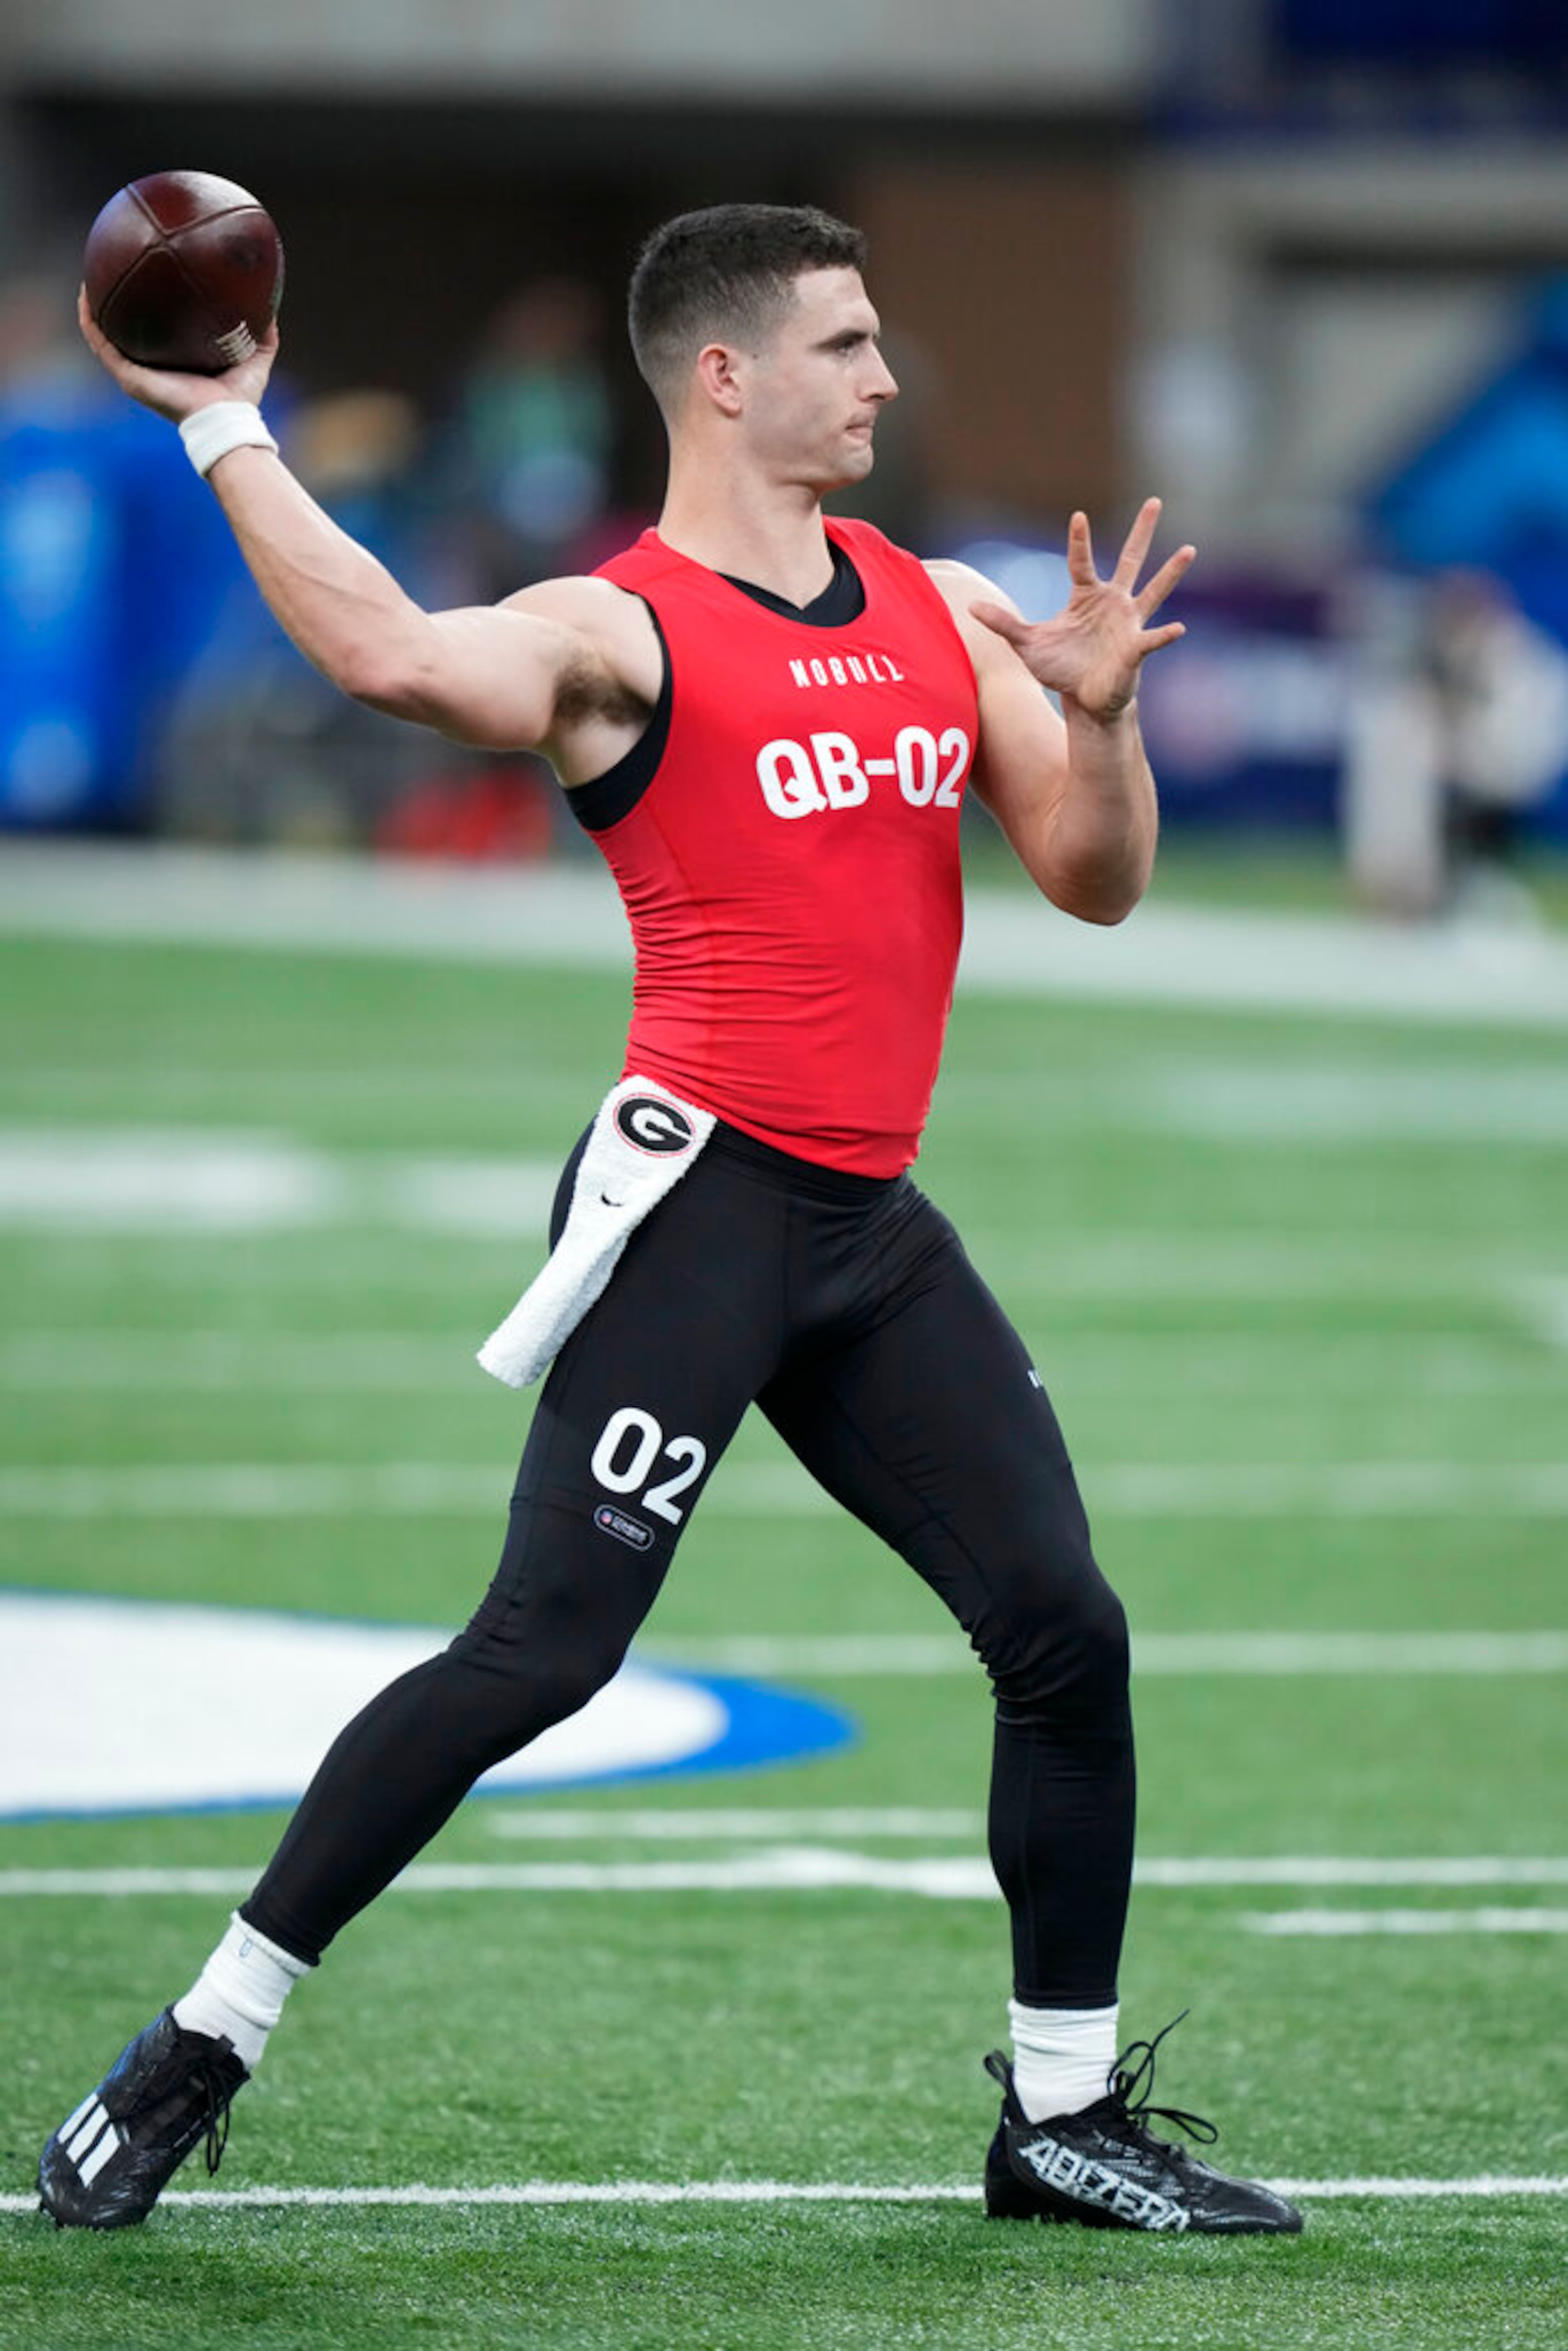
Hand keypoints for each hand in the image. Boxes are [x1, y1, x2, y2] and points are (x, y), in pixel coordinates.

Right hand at [77, 285, 279, 421]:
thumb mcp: (255, 357)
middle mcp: (152, 369)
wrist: (224, 421)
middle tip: (112, 276)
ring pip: (105, 337)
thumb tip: (272, 308)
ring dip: (94, 310)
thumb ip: (262, 333)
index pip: (157, 336)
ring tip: (88, 281)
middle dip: (119, 307)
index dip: (150, 312)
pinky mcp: (129, 377)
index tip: (147, 284)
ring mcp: (137, 374)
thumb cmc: (240, 399)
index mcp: (175, 365)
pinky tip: (86, 297)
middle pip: (128, 334)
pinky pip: (101, 345)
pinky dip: (90, 321)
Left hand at [970, 498, 1195, 722]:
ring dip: (1171, 572)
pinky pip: (1152, 639)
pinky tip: (1177, 628)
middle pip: (1130, 559)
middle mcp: (1113, 602)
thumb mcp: (1027, 645)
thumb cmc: (1060, 668)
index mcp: (1086, 596)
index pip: (1081, 561)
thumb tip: (969, 607)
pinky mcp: (1137, 648)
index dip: (1079, 540)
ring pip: (1153, 590)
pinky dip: (1164, 635)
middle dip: (1141, 531)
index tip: (1079, 515)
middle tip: (1155, 501)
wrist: (1084, 698)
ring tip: (1189, 549)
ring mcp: (1129, 622)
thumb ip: (1003, 624)